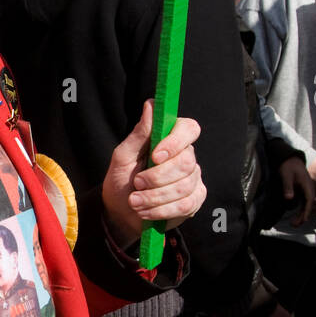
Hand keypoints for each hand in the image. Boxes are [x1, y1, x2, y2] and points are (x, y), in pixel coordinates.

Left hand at [102, 100, 206, 246]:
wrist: (121, 212)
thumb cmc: (122, 180)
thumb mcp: (123, 156)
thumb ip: (139, 133)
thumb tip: (150, 104)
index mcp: (171, 138)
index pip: (189, 129)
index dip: (175, 142)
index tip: (155, 156)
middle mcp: (187, 155)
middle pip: (185, 162)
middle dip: (156, 177)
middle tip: (136, 184)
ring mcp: (193, 178)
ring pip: (183, 186)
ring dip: (154, 197)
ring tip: (135, 201)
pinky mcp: (194, 200)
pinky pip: (185, 205)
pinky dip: (161, 210)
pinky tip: (146, 212)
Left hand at [278, 156, 315, 224]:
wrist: (290, 159)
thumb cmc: (288, 166)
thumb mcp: (286, 175)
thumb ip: (288, 187)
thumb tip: (289, 198)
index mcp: (307, 185)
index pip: (309, 200)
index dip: (307, 210)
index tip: (304, 219)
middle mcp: (308, 189)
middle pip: (308, 205)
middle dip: (303, 216)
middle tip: (294, 225)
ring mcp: (305, 191)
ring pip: (305, 206)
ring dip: (301, 215)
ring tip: (293, 224)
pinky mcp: (301, 192)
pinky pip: (302, 204)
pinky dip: (299, 211)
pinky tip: (295, 218)